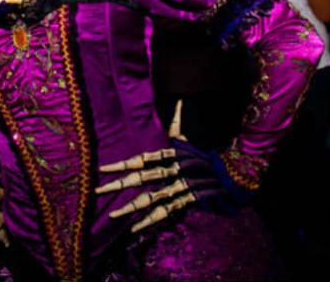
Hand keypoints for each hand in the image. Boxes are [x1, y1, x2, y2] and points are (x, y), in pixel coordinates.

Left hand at [94, 101, 245, 232]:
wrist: (231, 173)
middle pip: (143, 178)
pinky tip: (135, 229)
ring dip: (131, 207)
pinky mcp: (188, 201)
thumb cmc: (203, 156)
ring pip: (152, 198)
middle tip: (98, 191)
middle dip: (120, 184)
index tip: (102, 169)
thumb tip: (179, 100)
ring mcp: (180, 187)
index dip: (122, 164)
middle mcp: (174, 170)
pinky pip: (165, 213)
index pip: (142, 159)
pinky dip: (150, 221)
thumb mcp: (188, 140)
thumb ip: (178, 122)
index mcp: (172, 155)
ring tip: (113, 215)